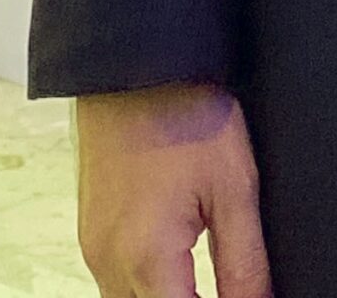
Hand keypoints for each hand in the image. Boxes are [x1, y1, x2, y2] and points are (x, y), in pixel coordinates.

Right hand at [74, 82, 273, 297]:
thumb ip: (246, 263)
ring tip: (206, 285)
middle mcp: (109, 264)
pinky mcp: (90, 234)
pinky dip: (146, 290)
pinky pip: (114, 286)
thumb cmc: (184, 112)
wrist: (135, 61)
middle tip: (230, 290)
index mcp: (147, 260)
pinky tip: (176, 276)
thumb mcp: (234, 187)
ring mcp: (93, 249)